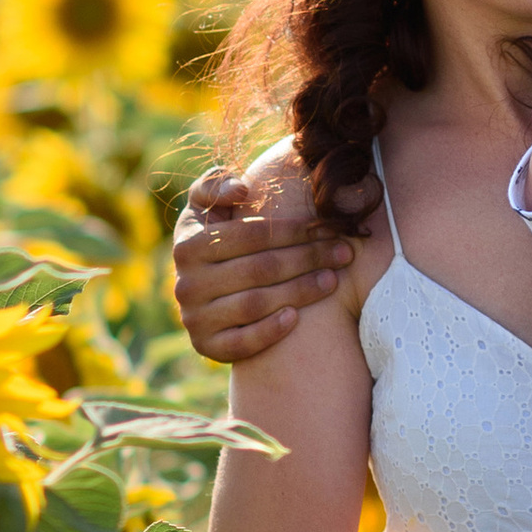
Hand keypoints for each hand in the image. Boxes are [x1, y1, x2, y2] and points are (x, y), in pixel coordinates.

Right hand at [172, 166, 354, 365]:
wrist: (201, 291)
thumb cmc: (216, 238)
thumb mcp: (206, 207)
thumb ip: (216, 185)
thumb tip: (241, 190)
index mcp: (188, 245)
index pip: (251, 236)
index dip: (294, 230)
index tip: (328, 228)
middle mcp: (187, 284)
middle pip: (259, 269)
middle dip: (308, 258)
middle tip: (344, 253)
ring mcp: (195, 318)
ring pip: (255, 304)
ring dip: (300, 291)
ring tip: (333, 280)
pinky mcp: (206, 346)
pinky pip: (241, 343)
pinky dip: (270, 331)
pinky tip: (297, 317)